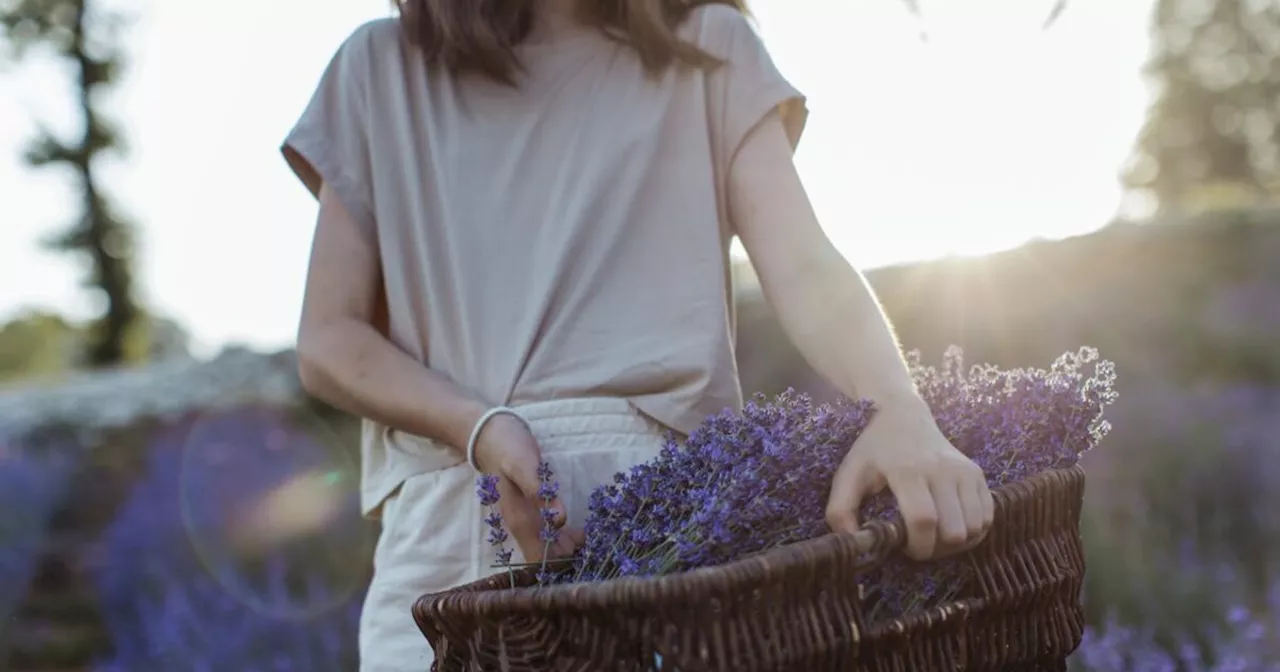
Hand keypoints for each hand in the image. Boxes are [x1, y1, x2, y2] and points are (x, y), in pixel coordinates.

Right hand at [472, 414, 581, 561]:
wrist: (491, 437)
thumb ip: (538, 491)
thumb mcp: (523, 465)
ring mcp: (527, 520)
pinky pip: (549, 534)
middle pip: (546, 558)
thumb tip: (559, 520)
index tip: (579, 545)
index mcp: (519, 521)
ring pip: (548, 547)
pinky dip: (565, 535)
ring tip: (586, 532)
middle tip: (588, 536)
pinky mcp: (532, 512)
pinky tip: (578, 526)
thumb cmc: (508, 450)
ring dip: (568, 546)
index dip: (559, 559)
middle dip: (568, 553)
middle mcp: (522, 527)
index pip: (538, 559)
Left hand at [825, 403, 993, 560]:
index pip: (924, 520)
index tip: (905, 549)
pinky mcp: (977, 473)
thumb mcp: (848, 475)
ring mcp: (964, 471)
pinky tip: (952, 527)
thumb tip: (854, 544)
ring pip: (975, 527)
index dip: (918, 546)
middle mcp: (942, 470)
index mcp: (907, 470)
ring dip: (956, 543)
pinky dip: (973, 531)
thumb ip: (840, 511)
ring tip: (936, 537)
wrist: (903, 416)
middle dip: (936, 549)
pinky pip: (987, 517)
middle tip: (919, 544)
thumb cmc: (873, 449)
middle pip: (953, 530)